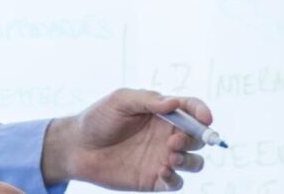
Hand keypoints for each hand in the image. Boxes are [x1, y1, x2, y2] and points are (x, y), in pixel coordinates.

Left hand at [43, 89, 213, 190]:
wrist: (77, 147)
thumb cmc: (98, 118)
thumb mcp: (121, 100)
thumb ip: (148, 100)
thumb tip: (175, 103)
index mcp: (163, 113)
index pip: (192, 110)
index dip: (202, 112)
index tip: (206, 118)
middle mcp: (167, 135)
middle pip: (198, 138)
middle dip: (195, 139)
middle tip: (174, 141)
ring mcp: (163, 158)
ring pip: (194, 162)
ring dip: (190, 160)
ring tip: (170, 157)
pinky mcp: (154, 179)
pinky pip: (176, 183)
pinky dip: (175, 178)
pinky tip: (161, 171)